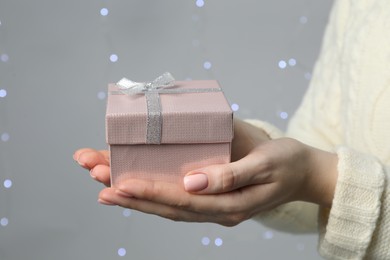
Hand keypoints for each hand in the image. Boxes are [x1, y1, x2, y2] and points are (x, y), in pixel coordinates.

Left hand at [74, 119, 337, 225]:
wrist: (305, 172)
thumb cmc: (287, 162)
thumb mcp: (265, 163)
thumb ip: (230, 175)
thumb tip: (192, 182)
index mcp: (230, 204)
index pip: (181, 200)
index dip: (149, 192)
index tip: (119, 182)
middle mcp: (217, 210)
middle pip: (167, 206)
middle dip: (131, 194)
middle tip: (98, 180)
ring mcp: (214, 207)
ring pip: (169, 206)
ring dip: (137, 197)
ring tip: (104, 185)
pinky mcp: (213, 198)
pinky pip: (178, 201)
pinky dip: (154, 196)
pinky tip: (135, 190)